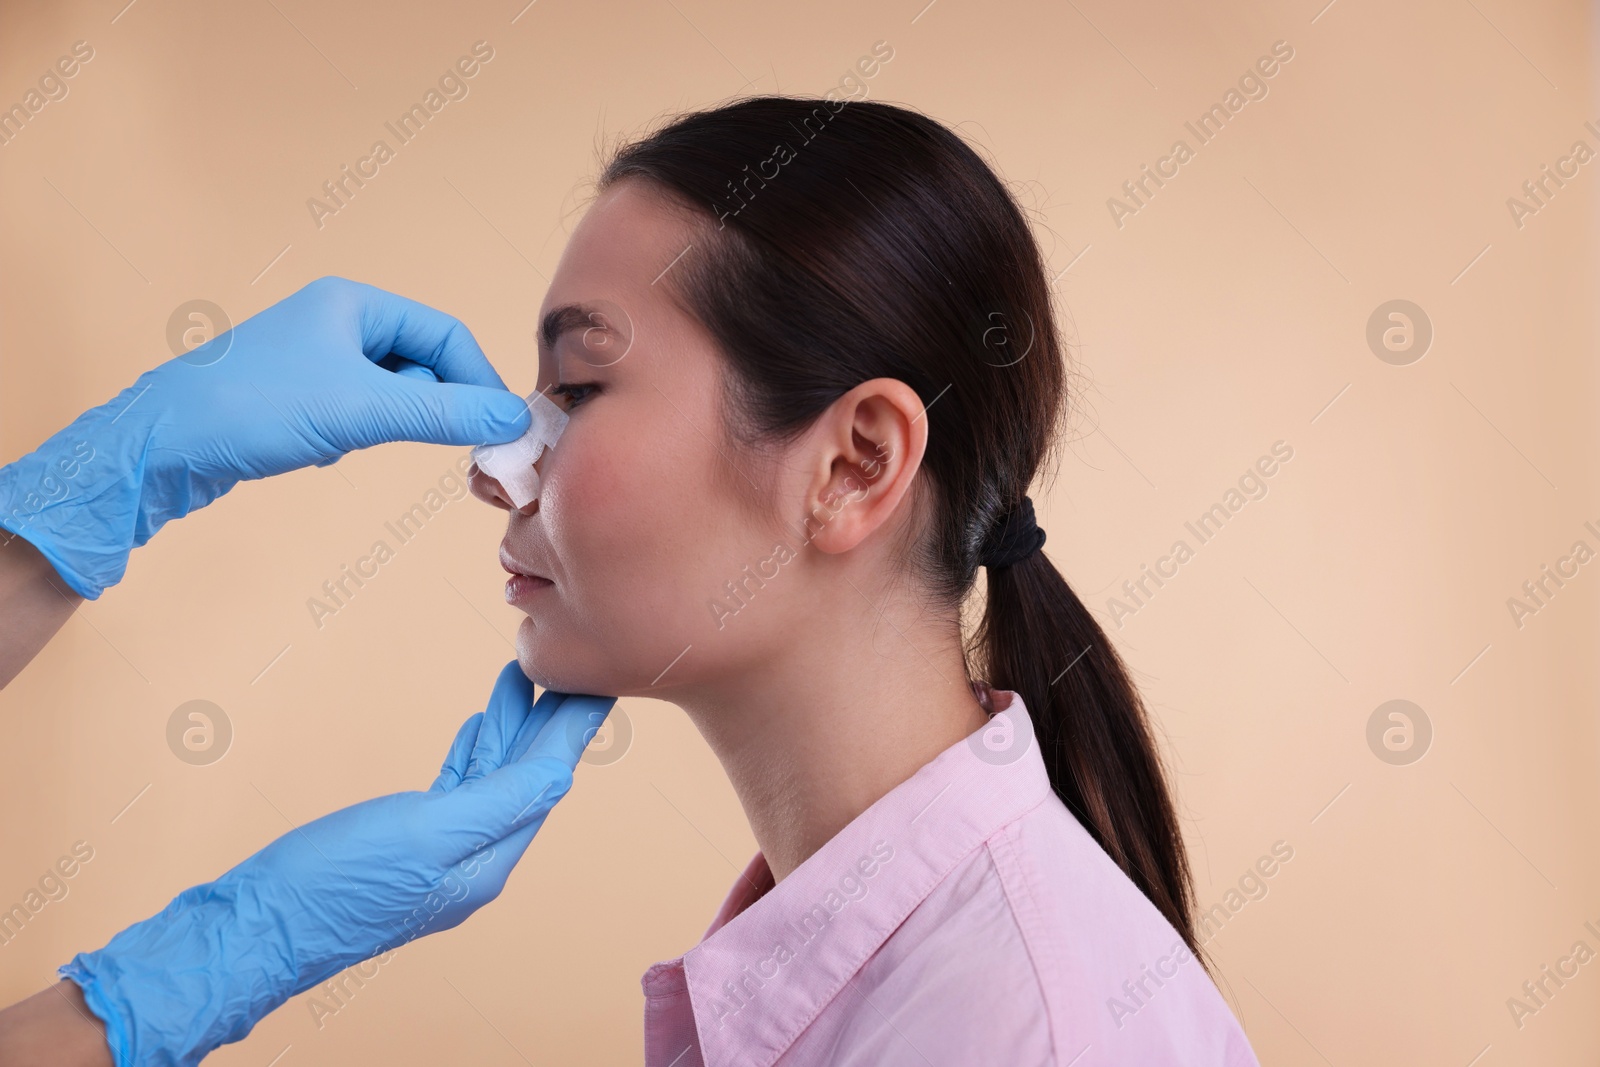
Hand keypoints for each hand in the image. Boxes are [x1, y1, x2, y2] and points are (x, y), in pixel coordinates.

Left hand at [0, 277, 531, 597]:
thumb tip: (512, 420)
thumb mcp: (362, 410)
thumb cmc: (251, 408)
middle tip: (452, 449)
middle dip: (435, 406)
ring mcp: (316, 358)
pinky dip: (356, 436)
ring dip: (391, 424)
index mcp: (354, 302)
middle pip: (424, 363)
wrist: (161, 447)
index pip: (447, 335)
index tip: (500, 428)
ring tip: (354, 440)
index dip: (480, 382)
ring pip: (393, 393)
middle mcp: (337, 321)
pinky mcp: (298, 396)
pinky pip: (359, 414)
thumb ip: (444, 413)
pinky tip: (322, 449)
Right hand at [58, 662, 612, 1066]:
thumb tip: (559, 776)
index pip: (544, 782)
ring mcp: (438, 854)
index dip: (570, 730)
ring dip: (508, 728)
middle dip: (547, 723)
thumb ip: (497, 803)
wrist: (252, 928)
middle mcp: (471, 861)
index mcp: (486, 861)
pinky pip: (456, 789)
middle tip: (569, 670)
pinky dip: (471, 752)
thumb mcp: (425, 833)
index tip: (595, 685)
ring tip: (521, 677)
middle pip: (525, 778)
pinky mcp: (404, 845)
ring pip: (490, 778)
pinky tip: (477, 727)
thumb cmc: (333, 884)